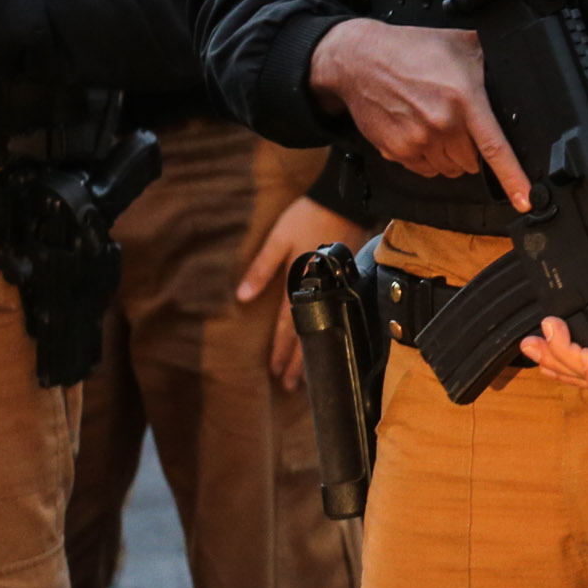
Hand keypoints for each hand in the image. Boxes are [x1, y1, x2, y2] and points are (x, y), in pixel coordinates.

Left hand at [234, 195, 370, 389]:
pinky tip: (326, 337)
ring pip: (321, 325)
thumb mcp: (278, 239)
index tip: (274, 373)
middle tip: (289, 385)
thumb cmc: (308, 217)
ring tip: (305, 373)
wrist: (345, 202)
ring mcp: (333, 286)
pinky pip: (333, 312)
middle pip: (305, 333)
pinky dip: (327, 330)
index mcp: (298, 283)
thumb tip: (242, 297)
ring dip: (311, 351)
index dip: (281, 351)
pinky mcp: (343, 278)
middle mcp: (317, 290)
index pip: (287, 326)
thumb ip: (261, 269)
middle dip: (296, 361)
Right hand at [307, 19, 529, 207]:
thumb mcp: (462, 44)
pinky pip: (424, 170)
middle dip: (472, 149)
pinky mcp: (395, 151)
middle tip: (461, 123)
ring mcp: (416, 142)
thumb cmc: (411, 49)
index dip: (513, 178)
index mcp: (464, 101)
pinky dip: (428, 159)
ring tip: (437, 124)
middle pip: (472, 162)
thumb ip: (491, 62)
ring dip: (450, 156)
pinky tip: (420, 132)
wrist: (360, 59)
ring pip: (449, 169)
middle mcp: (441, 126)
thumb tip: (516, 72)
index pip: (495, 148)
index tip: (525, 200)